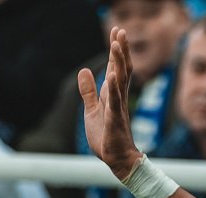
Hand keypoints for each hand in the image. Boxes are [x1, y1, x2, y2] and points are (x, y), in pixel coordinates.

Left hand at [78, 26, 142, 180]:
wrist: (116, 158)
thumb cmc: (106, 135)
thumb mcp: (91, 109)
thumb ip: (88, 90)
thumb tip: (84, 70)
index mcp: (112, 94)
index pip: (115, 68)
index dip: (116, 51)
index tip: (116, 32)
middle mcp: (118, 98)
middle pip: (121, 69)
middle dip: (121, 50)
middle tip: (120, 31)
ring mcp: (118, 108)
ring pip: (120, 81)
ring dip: (119, 63)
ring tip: (117, 45)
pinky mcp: (115, 120)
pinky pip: (115, 102)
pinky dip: (113, 88)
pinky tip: (112, 75)